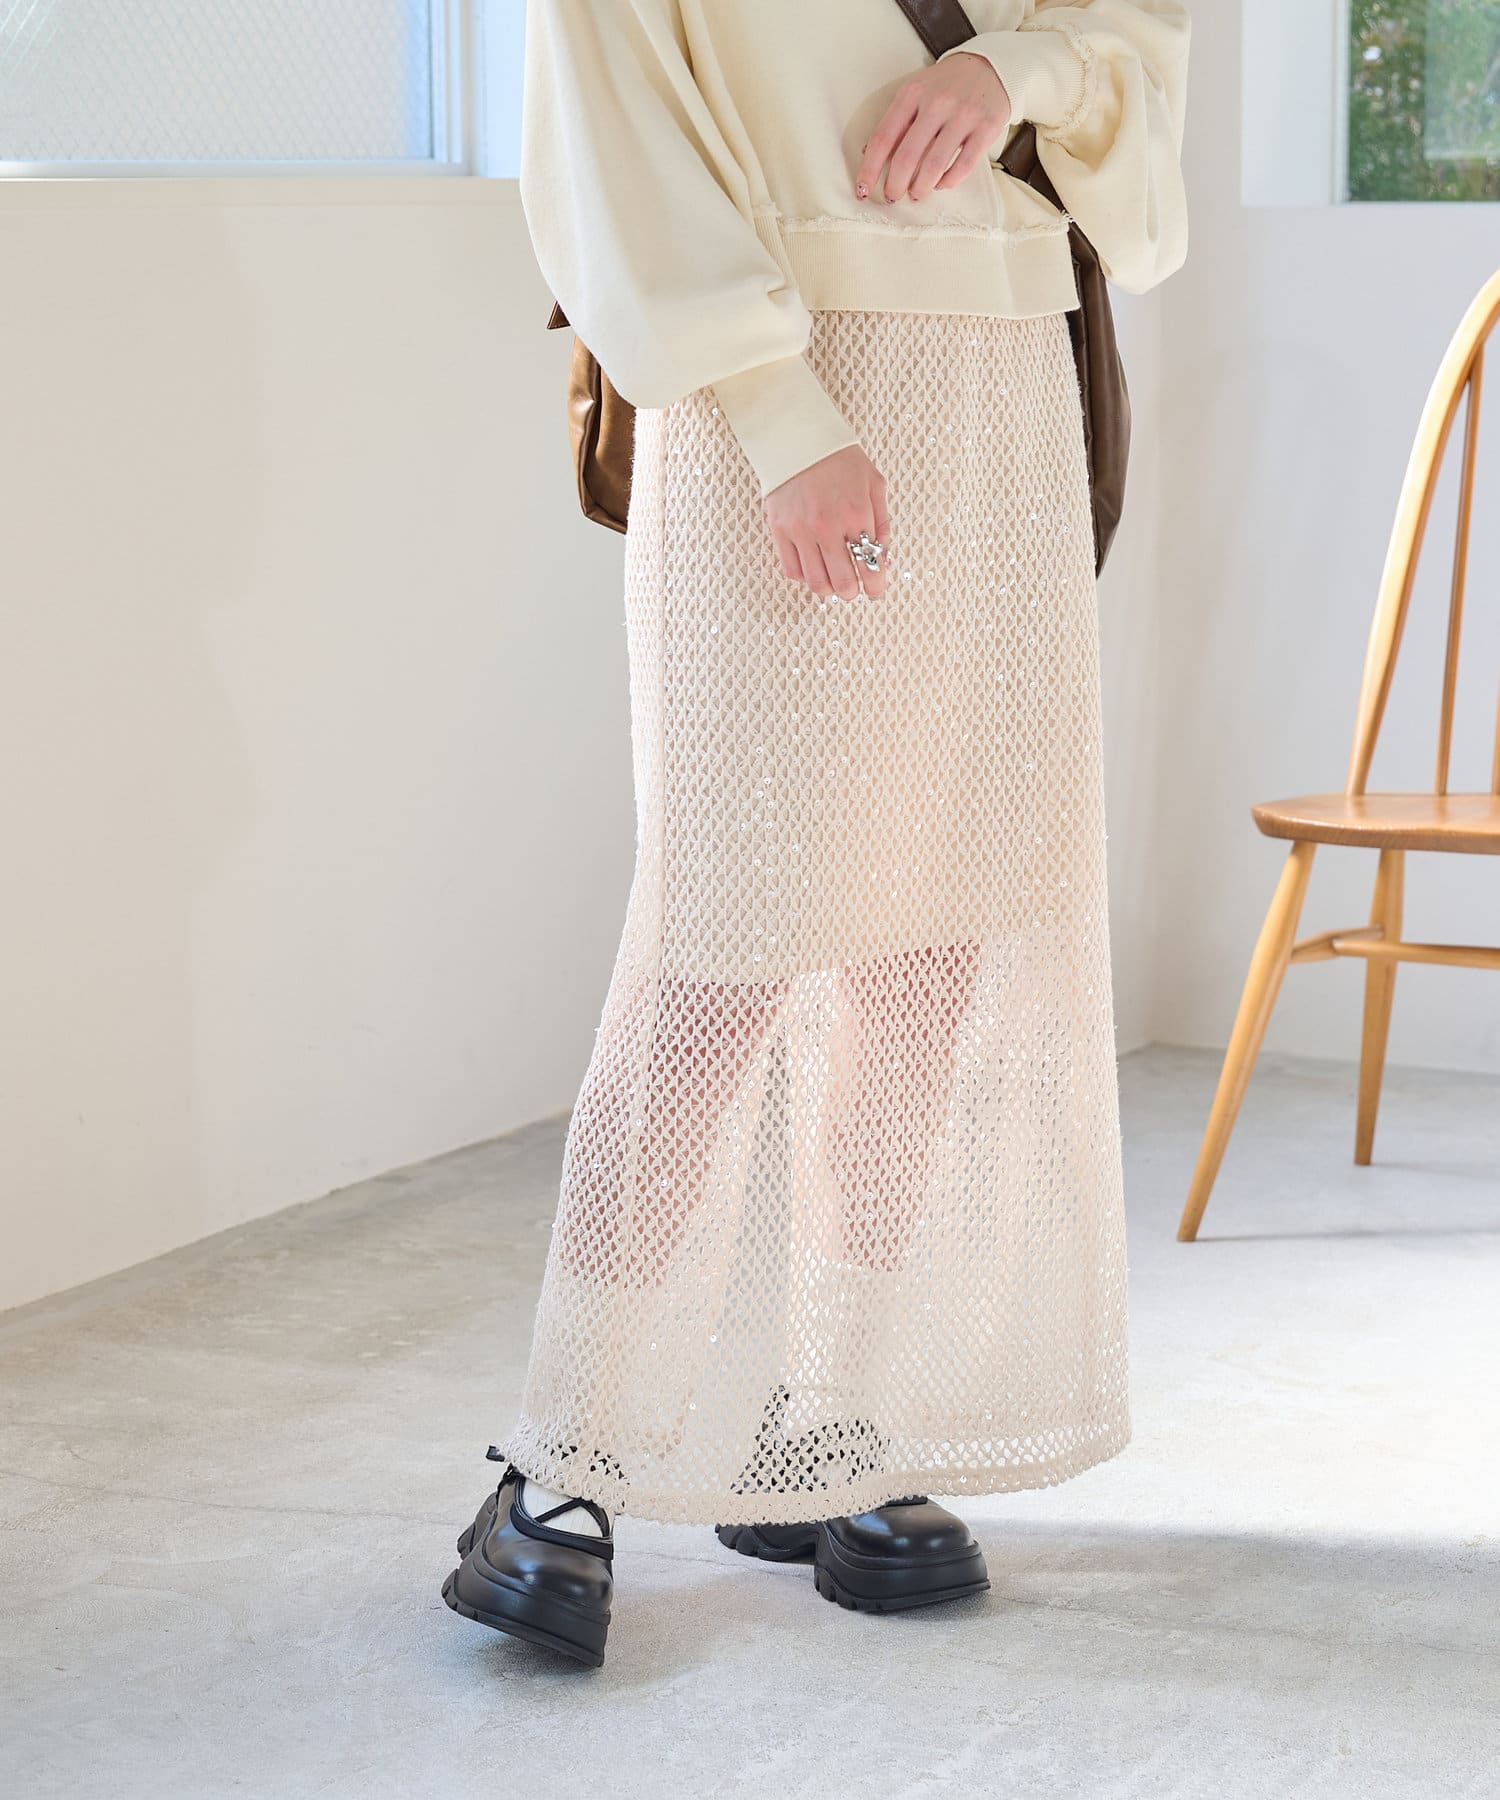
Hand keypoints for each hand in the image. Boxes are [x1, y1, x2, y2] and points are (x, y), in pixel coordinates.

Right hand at [765, 444, 889, 601]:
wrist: (799, 437)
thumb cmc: (840, 459)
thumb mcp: (874, 483)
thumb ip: (882, 521)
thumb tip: (883, 556)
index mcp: (856, 514)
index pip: (869, 566)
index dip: (875, 587)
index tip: (874, 591)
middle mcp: (828, 526)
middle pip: (842, 583)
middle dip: (852, 592)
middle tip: (854, 589)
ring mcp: (801, 530)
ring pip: (816, 582)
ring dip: (828, 588)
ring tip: (833, 580)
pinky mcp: (779, 530)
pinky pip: (792, 570)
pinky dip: (805, 576)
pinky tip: (813, 566)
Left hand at [856, 53, 1011, 203]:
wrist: (990, 66)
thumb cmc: (946, 85)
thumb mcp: (916, 92)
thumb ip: (896, 122)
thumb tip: (869, 156)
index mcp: (913, 93)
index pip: (883, 138)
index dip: (870, 169)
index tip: (862, 189)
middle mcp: (937, 102)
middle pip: (907, 157)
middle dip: (895, 185)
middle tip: (892, 196)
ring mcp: (963, 114)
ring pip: (934, 165)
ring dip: (920, 188)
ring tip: (916, 194)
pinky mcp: (986, 127)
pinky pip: (963, 166)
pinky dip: (947, 182)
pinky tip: (940, 184)